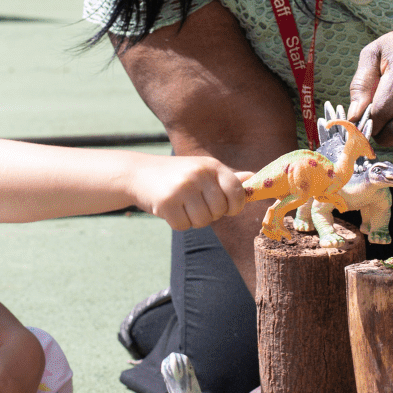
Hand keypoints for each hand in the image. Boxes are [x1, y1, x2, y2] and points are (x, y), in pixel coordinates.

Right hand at [131, 155, 246, 230]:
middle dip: (210, 214)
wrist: (138, 173)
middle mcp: (199, 174)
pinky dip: (177, 223)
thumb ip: (228, 177)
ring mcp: (182, 187)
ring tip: (182, 206)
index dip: (235, 206)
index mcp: (211, 166)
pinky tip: (170, 209)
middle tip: (196, 204)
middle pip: (220, 211)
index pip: (237, 192)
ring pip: (203, 221)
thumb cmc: (177, 174)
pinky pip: (184, 226)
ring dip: (193, 220)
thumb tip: (254, 178)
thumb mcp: (202, 170)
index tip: (227, 208)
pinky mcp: (167, 202)